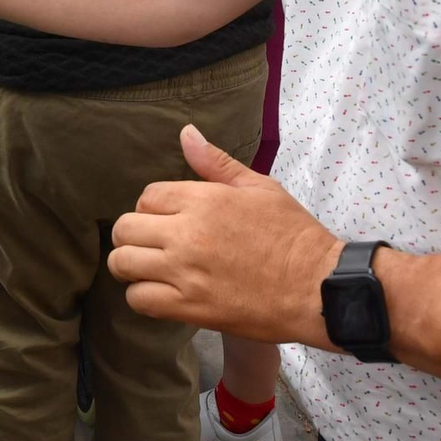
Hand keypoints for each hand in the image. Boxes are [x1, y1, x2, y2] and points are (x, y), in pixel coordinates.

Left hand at [107, 126, 342, 347]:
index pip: (146, 197)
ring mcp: (185, 272)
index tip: (165, 219)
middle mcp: (187, 234)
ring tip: (147, 269)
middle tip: (149, 244)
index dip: (151, 207)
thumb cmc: (293, 235)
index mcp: (203, 200)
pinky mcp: (190, 307)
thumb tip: (186, 133)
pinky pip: (139, 300)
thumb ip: (215, 163)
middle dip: (132, 234)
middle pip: (125, 229)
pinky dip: (142, 296)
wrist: (317, 288)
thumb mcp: (259, 187)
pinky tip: (159, 292)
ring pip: (123, 264)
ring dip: (129, 266)